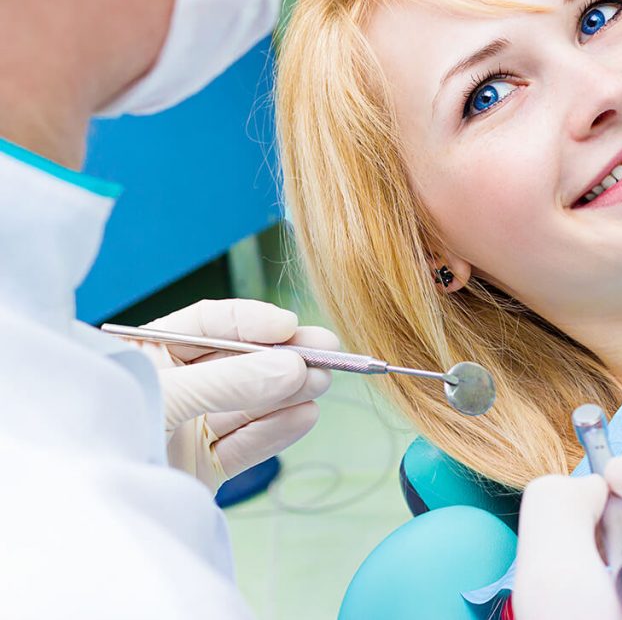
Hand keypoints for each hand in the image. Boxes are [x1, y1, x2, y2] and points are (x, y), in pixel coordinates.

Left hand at [111, 298, 339, 491]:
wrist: (84, 510)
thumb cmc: (103, 432)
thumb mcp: (166, 396)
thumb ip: (228, 381)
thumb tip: (291, 368)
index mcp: (152, 352)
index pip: (211, 324)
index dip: (252, 322)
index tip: (288, 327)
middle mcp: (178, 385)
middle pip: (241, 362)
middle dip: (283, 357)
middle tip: (326, 351)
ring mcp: (192, 425)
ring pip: (251, 402)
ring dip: (288, 392)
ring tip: (321, 382)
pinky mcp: (205, 465)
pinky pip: (248, 443)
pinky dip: (278, 430)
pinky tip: (305, 415)